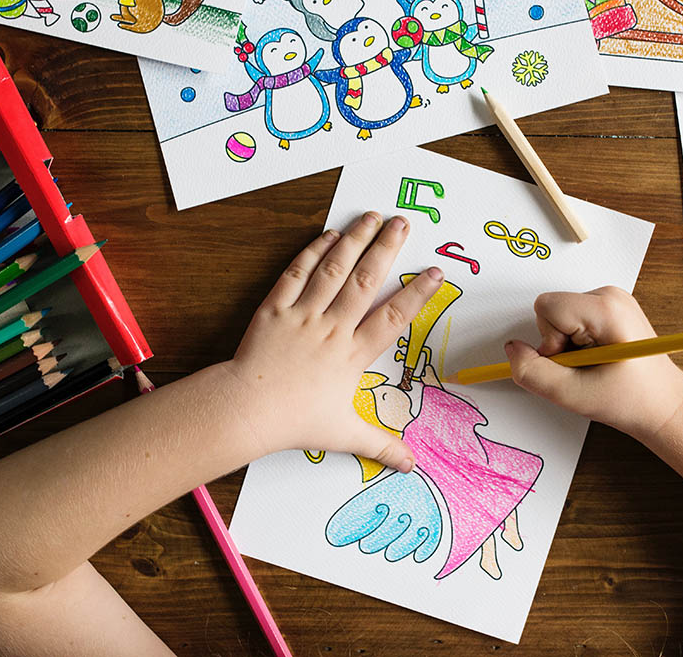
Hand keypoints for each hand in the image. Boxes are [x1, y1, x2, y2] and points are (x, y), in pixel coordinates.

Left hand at [223, 211, 443, 472]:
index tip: (435, 272)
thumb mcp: (343, 434)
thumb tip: (410, 464)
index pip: (392, 318)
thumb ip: (380, 444)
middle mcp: (332, 329)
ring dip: (355, 241)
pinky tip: (329, 235)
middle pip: (365, 281)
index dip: (417, 294)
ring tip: (372, 216)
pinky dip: (313, 252)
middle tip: (403, 223)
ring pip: (334, 270)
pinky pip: (297, 274)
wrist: (247, 411)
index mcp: (352, 355)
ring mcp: (303, 315)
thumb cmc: (295, 422)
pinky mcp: (275, 309)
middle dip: (387, 249)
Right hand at [503, 286, 682, 437]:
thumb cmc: (630, 400)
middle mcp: (610, 295)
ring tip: (595, 365)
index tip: (574, 362)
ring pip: (560, 316)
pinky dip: (577, 342)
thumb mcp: (572, 395)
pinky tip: (599, 358)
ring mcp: (611, 299)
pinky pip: (572, 320)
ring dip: (568, 345)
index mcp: (606, 308)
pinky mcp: (609, 307)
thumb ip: (532, 373)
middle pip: (552, 310)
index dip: (549, 341)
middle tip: (586, 367)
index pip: (547, 307)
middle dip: (558, 343)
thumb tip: (512, 350)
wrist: (665, 406)